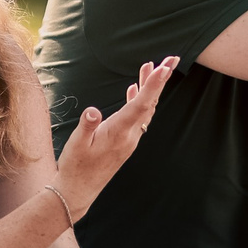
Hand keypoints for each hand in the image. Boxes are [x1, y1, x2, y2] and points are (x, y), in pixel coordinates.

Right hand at [54, 58, 175, 215]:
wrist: (79, 190)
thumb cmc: (76, 166)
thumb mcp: (77, 144)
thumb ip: (87, 126)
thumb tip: (92, 111)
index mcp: (119, 133)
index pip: (140, 105)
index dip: (152, 85)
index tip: (163, 68)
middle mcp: (129, 136)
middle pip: (149, 103)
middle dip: (160, 80)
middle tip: (171, 58)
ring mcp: (129, 139)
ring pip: (145, 109)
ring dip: (151, 88)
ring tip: (152, 66)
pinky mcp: (125, 141)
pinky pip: (138, 117)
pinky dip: (140, 100)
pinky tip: (134, 89)